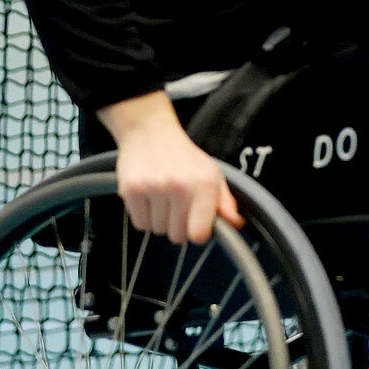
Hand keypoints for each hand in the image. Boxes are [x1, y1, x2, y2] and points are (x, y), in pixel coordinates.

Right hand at [97, 92, 240, 245]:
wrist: (150, 133)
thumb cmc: (184, 158)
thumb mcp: (212, 174)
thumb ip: (225, 202)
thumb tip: (236, 224)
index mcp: (206, 183)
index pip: (199, 233)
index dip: (197, 234)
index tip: (196, 226)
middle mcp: (181, 186)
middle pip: (177, 236)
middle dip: (177, 226)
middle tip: (176, 206)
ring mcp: (155, 188)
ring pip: (158, 230)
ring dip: (160, 219)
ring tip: (162, 197)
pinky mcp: (132, 190)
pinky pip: (140, 224)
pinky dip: (144, 215)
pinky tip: (149, 197)